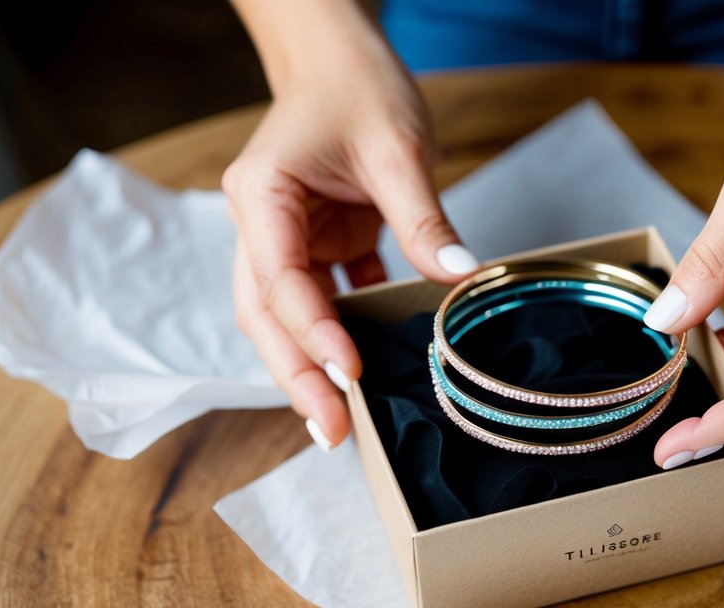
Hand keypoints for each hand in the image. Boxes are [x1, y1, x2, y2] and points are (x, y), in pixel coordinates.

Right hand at [223, 36, 476, 450]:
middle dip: (298, 374)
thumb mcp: (397, 149)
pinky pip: (329, 300)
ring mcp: (287, 239)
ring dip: (315, 365)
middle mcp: (263, 225)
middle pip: (268, 315)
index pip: (280, 279)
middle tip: (333, 431)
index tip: (350, 372)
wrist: (342, 59)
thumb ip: (423, 218)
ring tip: (343, 419)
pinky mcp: (318, 246)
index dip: (313, 331)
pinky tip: (375, 366)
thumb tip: (460, 279)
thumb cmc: (357, 86)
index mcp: (263, 195)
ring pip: (290, 317)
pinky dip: (349, 332)